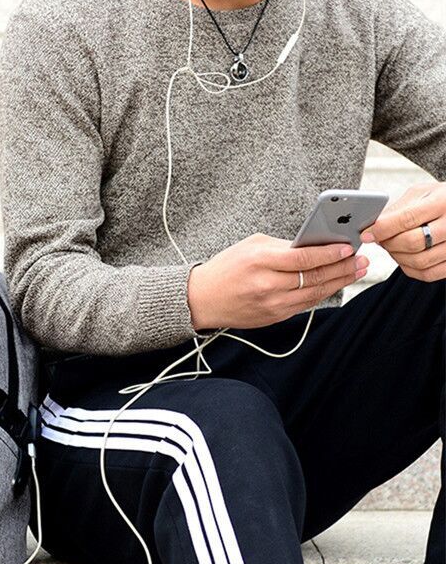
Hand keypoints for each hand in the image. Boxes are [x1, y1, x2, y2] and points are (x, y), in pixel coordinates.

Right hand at [187, 233, 367, 330]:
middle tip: (362, 258)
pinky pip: (305, 305)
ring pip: (314, 293)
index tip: (350, 246)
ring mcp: (271, 305)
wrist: (202, 300)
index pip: (304, 258)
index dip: (331, 253)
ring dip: (338, 281)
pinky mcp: (273, 317)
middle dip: (342, 267)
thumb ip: (282, 246)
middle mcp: (268, 286)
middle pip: (314, 276)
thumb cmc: (226, 268)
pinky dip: (322, 293)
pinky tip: (334, 284)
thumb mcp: (251, 247)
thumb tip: (315, 245)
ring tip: (356, 271)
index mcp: (260, 262)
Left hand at [361, 182, 445, 281]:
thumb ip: (397, 210)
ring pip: (418, 261)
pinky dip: (410, 268)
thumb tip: (373, 228)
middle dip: (389, 244)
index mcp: (443, 201)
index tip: (366, 234)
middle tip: (381, 240)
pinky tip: (406, 257)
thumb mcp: (421, 194)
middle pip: (412, 243)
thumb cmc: (441, 200)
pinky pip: (427, 274)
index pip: (407, 219)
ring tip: (393, 247)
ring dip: (397, 257)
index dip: (382, 229)